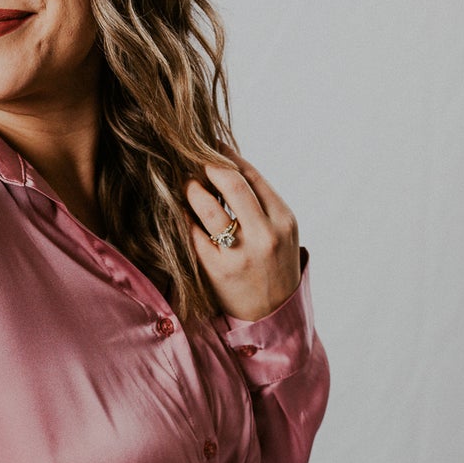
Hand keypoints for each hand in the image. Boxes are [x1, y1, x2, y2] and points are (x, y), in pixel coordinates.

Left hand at [184, 142, 301, 322]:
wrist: (272, 315)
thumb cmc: (273, 267)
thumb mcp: (281, 233)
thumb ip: (261, 204)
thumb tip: (227, 167)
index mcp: (284, 220)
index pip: (252, 176)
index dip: (228, 157)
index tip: (212, 147)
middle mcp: (265, 234)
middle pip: (232, 183)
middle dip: (208, 166)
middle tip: (193, 159)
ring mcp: (241, 253)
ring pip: (209, 207)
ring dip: (192, 189)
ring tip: (185, 184)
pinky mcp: (217, 269)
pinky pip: (193, 234)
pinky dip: (183, 217)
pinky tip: (179, 210)